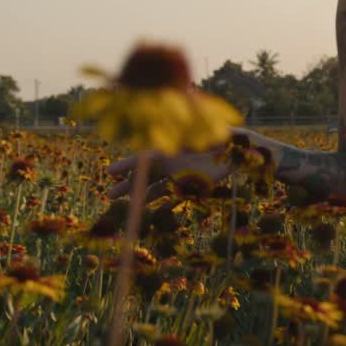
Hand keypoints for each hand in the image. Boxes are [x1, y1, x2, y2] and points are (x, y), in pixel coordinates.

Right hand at [105, 148, 228, 201]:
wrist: (235, 150)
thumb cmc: (221, 138)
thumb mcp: (208, 135)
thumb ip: (195, 137)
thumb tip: (185, 139)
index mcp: (171, 149)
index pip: (144, 158)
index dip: (127, 164)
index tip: (111, 171)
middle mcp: (171, 162)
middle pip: (145, 175)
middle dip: (128, 184)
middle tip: (110, 195)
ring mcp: (178, 174)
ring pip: (155, 187)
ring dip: (141, 197)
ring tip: (128, 207)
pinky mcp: (188, 185)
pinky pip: (171, 195)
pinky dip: (160, 203)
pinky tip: (148, 211)